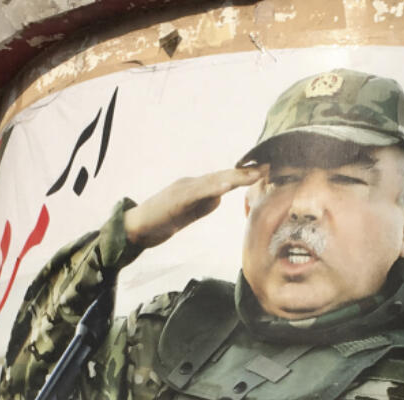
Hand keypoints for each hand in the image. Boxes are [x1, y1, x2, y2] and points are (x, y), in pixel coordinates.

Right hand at [124, 166, 264, 247]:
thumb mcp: (188, 213)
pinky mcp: (176, 200)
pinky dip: (213, 189)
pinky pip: (197, 193)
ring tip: (255, 173)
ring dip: (235, 177)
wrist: (136, 228)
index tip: (264, 171)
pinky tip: (226, 187)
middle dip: (246, 172)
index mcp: (196, 188)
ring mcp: (183, 189)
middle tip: (268, 166)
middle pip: (222, 176)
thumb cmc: (160, 221)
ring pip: (213, 181)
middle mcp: (191, 183)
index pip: (223, 180)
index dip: (244, 175)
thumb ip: (203, 204)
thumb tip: (219, 198)